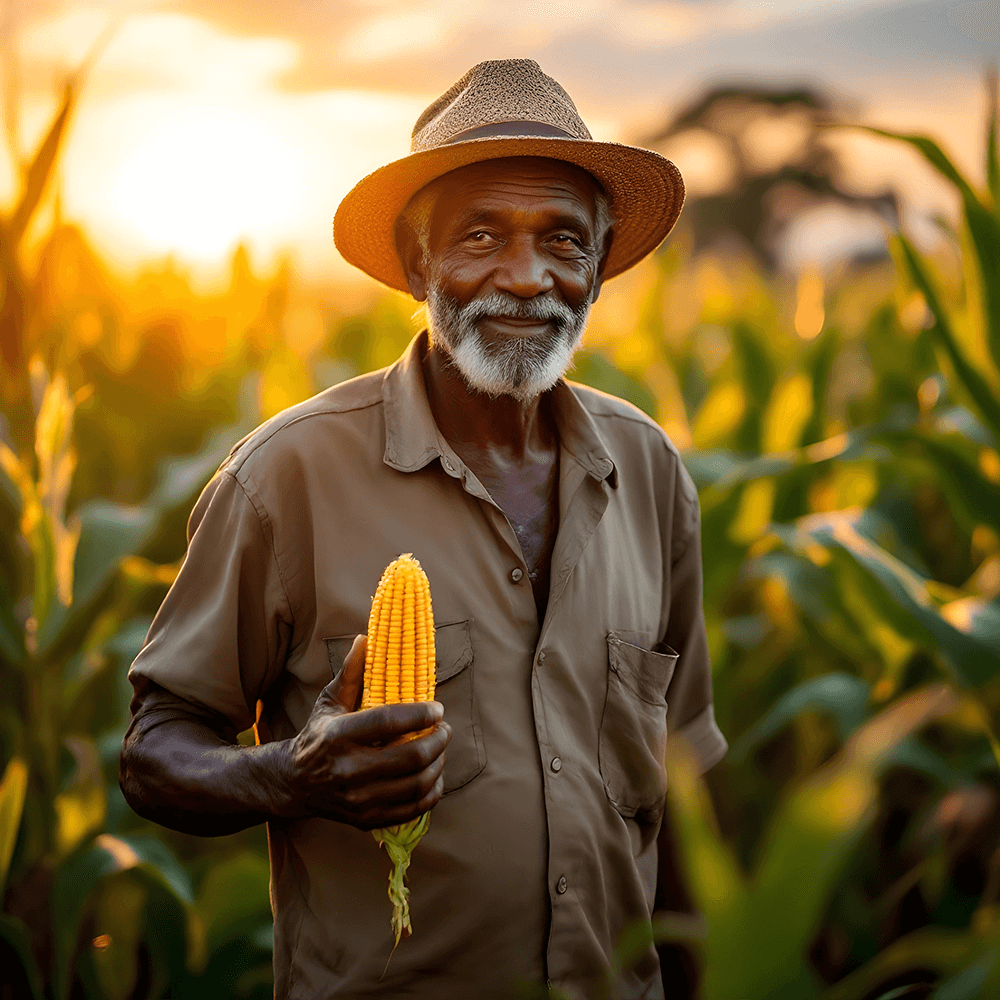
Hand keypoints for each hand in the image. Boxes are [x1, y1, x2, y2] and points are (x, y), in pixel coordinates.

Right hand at [276, 635, 450, 829]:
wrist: (293, 783)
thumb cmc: (318, 736)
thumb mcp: (329, 702)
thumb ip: (351, 672)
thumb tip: (366, 637)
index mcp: (337, 736)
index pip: (388, 722)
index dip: (420, 714)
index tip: (438, 708)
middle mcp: (347, 770)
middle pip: (410, 757)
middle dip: (437, 740)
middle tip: (444, 728)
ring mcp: (358, 799)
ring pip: (416, 784)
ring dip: (438, 763)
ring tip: (440, 747)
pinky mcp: (367, 819)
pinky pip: (413, 809)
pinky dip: (432, 792)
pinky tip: (435, 775)